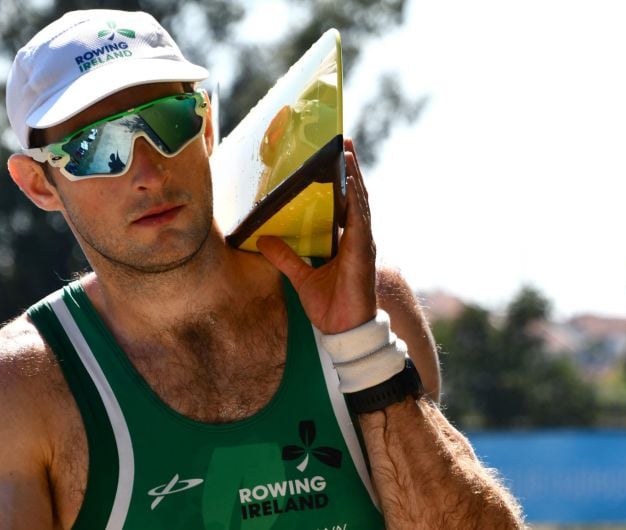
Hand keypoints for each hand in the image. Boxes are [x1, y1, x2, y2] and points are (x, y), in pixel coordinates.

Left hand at [257, 138, 376, 333]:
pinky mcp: (362, 252)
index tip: (336, 155)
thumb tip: (263, 238)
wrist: (345, 331)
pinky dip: (356, 200)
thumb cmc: (329, 305)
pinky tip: (351, 183)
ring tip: (346, 152)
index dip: (342, 179)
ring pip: (360, 202)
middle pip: (355, 195)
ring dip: (354, 176)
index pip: (344, 203)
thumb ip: (285, 256)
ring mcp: (363, 243)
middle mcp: (357, 238)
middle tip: (343, 141)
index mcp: (345, 240)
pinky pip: (360, 220)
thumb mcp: (301, 276)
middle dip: (350, 168)